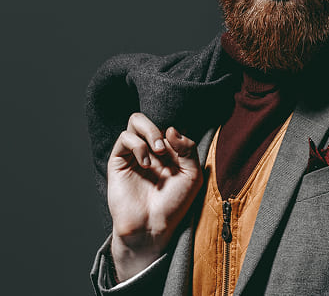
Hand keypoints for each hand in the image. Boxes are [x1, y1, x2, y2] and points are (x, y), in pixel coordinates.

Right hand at [107, 113, 202, 280]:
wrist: (153, 227)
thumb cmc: (174, 204)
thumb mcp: (192, 175)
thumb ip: (188, 148)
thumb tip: (170, 129)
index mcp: (169, 150)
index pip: (169, 124)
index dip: (176, 130)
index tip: (180, 146)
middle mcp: (151, 149)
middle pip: (150, 118)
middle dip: (157, 127)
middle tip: (164, 148)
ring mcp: (134, 154)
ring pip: (135, 121)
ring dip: (149, 131)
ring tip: (158, 151)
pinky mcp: (118, 162)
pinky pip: (124, 138)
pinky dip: (137, 145)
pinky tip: (146, 163)